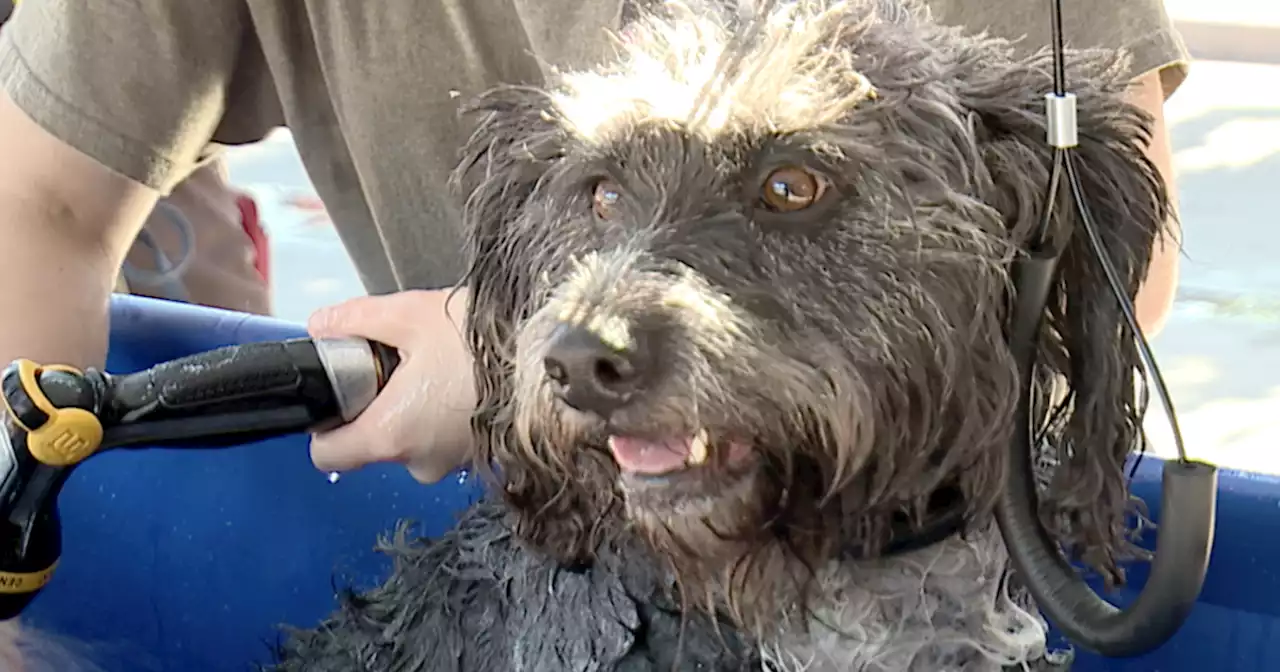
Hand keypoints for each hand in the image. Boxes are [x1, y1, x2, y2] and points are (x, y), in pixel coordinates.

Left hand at [306, 289, 474, 482]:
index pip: (326, 455)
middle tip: (400, 363)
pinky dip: (446, 416)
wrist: (554, 356)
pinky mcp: (482, 457)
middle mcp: (418, 462)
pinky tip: (465, 381)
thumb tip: (320, 326)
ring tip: (439, 367)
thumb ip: (355, 321)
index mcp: (390, 435)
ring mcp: (453, 464)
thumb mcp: (407, 314)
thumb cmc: (480, 339)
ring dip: (415, 410)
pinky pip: (445, 440)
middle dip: (378, 407)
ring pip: (412, 440)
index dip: (325, 423)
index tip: (344, 390)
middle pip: (373, 444)